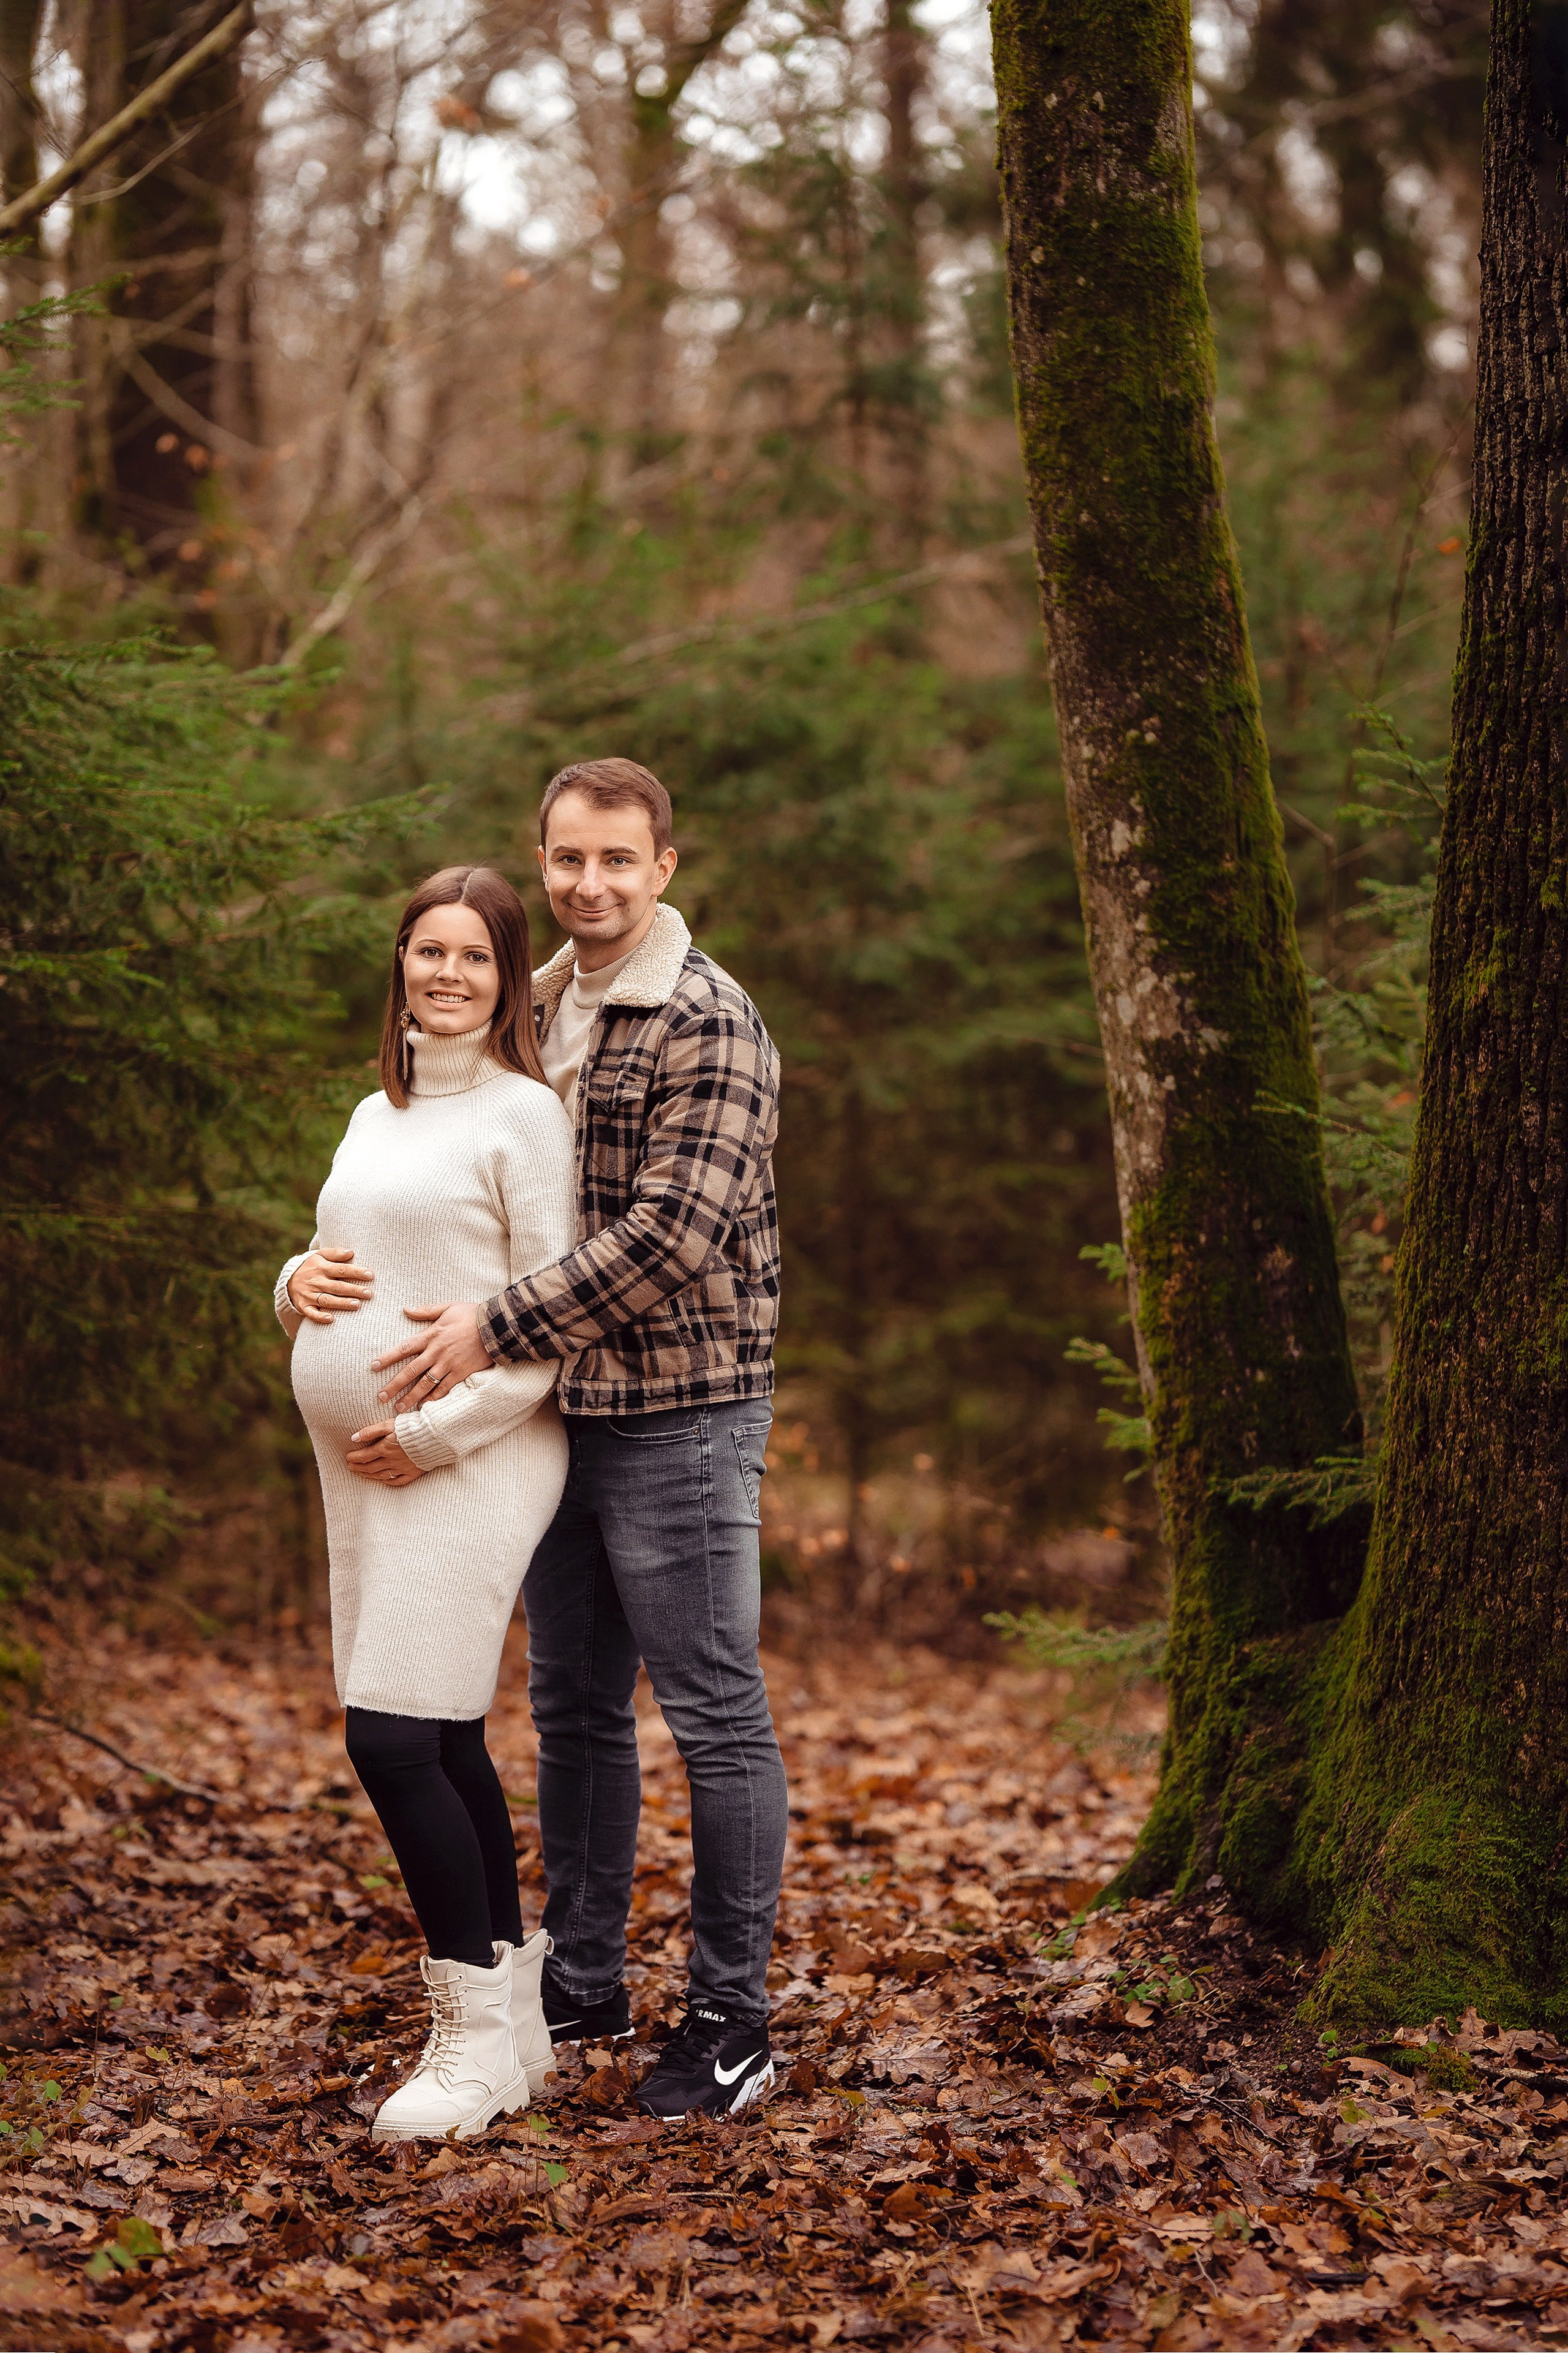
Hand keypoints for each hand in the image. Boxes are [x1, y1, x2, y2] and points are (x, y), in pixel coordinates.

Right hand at [287, 1247, 373, 1324]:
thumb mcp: (320, 1255)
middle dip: (353, 1290)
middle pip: (337, 1286)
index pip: (341, 1270)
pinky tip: (331, 1319)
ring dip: (342, 1303)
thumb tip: (351, 1252)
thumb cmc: (312, 1267)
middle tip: (369, 1293)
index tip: (370, 1275)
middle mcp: (316, 1282)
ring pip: (327, 1300)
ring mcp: (309, 1295)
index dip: (356, 1272)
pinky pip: (312, 1313)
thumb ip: (335, 1253)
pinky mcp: (304, 1306)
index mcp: (321, 1268)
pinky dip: (320, 1317)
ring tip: (357, 1304)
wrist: (289, 1280)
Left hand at [346, 1420, 422, 1485]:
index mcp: (385, 1449)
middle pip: (370, 1467)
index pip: (364, 1456)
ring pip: (381, 1475)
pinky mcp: (413, 1472)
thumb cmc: (412, 1427)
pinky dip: (388, 1481)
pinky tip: (383, 1479)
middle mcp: (392, 1461)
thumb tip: (354, 1438)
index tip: (348, 1457)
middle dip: (358, 1467)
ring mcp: (402, 1469)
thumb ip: (371, 1431)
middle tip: (351, 1467)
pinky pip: (397, 1481)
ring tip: (362, 1473)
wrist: (435, 1436)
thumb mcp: (389, 1424)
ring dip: (369, 1475)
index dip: (354, 1457)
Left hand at [372, 1302, 489, 1406]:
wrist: (496, 1326)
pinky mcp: (461, 1373)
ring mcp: (448, 1364)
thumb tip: (405, 1309)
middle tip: (381, 1397)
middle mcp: (437, 1352)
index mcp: (431, 1335)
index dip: (387, 1357)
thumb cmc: (471, 1315)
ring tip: (399, 1408)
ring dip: (411, 1397)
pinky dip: (433, 1398)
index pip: (404, 1348)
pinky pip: (444, 1389)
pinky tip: (424, 1407)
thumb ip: (425, 1311)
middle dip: (394, 1385)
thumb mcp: (447, 1307)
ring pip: (425, 1384)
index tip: (373, 1367)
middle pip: (410, 1371)